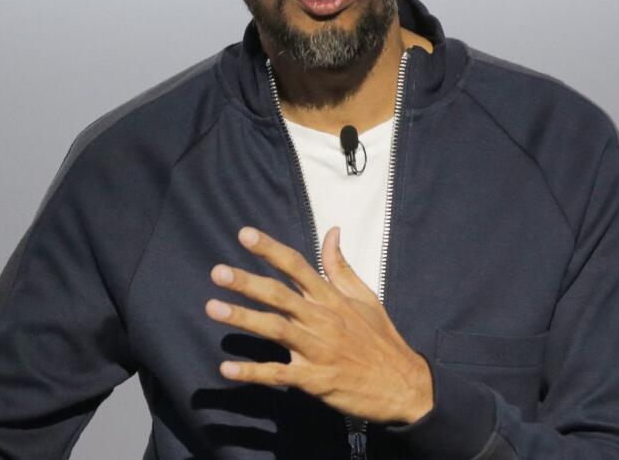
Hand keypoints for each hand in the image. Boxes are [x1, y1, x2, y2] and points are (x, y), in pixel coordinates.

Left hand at [205, 226, 433, 424]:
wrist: (404, 385)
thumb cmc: (381, 340)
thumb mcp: (366, 297)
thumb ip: (340, 266)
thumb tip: (331, 232)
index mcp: (332, 299)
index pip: (298, 266)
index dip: (271, 249)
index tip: (244, 234)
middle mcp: (323, 319)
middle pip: (280, 295)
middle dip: (247, 283)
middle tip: (217, 272)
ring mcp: (319, 350)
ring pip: (276, 329)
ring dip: (244, 319)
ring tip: (213, 308)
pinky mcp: (316, 379)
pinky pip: (280, 374)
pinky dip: (254, 372)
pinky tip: (227, 370)